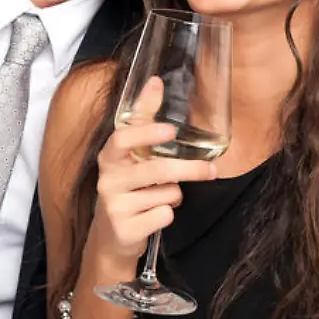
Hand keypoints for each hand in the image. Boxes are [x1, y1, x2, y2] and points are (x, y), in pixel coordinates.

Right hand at [88, 77, 214, 265]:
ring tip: (160, 197)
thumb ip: (142, 119)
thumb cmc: (127, 188)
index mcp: (108, 157)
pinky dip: (168, 215)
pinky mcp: (125, 230)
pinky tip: (154, 216)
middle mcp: (107, 180)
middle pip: (157, 169)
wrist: (112, 237)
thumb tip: (155, 81)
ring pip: (166, 194)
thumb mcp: (130, 155)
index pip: (122, 138)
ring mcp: (114, 207)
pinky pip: (164, 216)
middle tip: (211, 170)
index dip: (146, 133)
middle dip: (189, 169)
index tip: (170, 129)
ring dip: (174, 196)